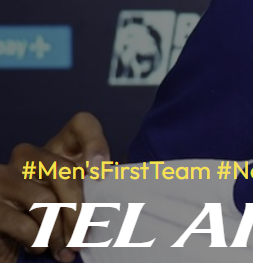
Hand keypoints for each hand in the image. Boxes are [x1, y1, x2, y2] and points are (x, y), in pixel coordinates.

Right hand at [0, 113, 109, 262]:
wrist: (20, 238)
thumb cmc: (58, 213)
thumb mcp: (80, 195)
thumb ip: (97, 188)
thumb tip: (123, 193)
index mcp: (59, 147)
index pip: (81, 124)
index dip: (95, 142)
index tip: (102, 171)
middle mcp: (29, 155)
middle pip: (63, 170)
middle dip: (77, 209)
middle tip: (84, 237)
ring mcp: (6, 176)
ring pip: (42, 200)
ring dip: (58, 232)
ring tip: (66, 247)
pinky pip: (22, 223)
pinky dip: (37, 240)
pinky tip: (40, 246)